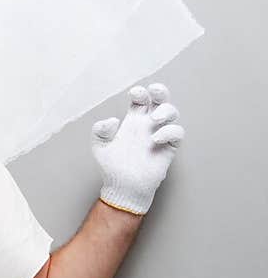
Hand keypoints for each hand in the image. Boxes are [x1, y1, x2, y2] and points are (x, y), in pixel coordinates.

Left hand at [91, 82, 184, 214]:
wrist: (123, 187)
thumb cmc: (112, 167)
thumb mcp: (100, 147)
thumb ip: (100, 131)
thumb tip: (113, 120)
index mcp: (133, 120)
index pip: (141, 99)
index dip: (140, 92)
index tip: (134, 94)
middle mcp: (148, 125)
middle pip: (160, 100)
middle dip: (160, 90)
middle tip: (154, 91)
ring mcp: (159, 134)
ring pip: (172, 112)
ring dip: (166, 110)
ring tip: (154, 119)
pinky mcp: (168, 147)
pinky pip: (177, 132)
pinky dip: (169, 131)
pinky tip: (156, 139)